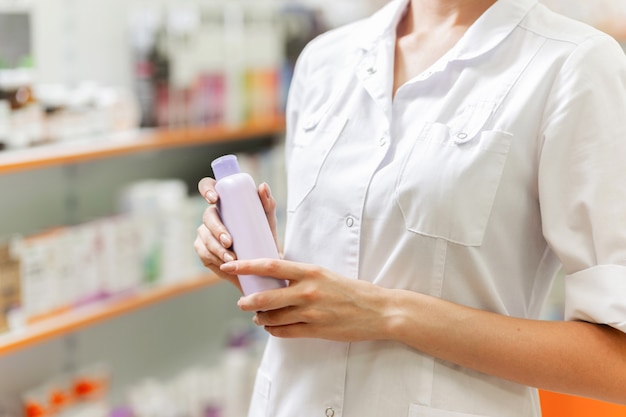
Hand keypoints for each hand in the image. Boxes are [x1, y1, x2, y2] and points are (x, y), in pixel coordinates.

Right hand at [194, 176, 279, 290]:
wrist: (263, 261)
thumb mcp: (268, 219)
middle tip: (229, 241)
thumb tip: (262, 187)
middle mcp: (211, 215)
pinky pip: (205, 254)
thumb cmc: (263, 234)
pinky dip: (215, 259)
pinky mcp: (203, 250)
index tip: (214, 199)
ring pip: (205, 238)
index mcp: (224, 202)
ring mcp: (205, 233)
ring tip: (232, 258)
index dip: (206, 190)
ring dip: (217, 249)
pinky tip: (224, 264)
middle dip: (217, 229)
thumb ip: (268, 202)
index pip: (208, 187)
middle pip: (208, 217)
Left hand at [220, 258, 395, 341]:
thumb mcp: (325, 275)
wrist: (379, 311)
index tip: (231, 264)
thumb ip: (302, 275)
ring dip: (261, 318)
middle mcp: (307, 291)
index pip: (270, 265)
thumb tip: (276, 273)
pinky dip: (274, 330)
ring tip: (258, 317)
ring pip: (273, 317)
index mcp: (310, 271)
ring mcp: (311, 312)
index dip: (246, 266)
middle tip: (242, 302)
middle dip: (248, 301)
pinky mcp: (315, 330)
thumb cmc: (353, 290)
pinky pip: (285, 332)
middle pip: (265, 296)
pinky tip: (273, 328)